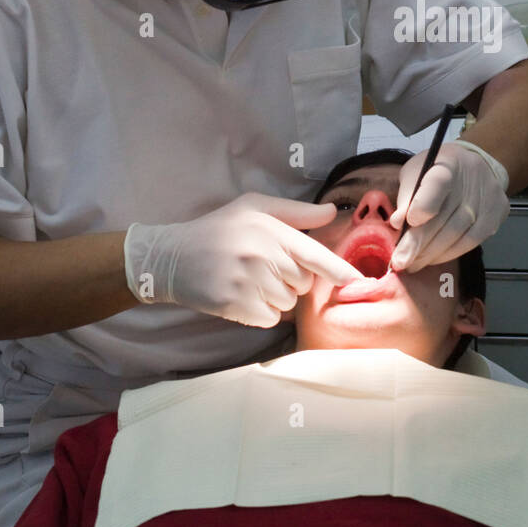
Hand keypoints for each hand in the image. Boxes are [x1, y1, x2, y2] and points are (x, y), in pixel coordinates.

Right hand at [124, 193, 365, 326]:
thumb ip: (295, 213)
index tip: (356, 281)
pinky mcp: (234, 305)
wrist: (171, 256)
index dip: (337, 269)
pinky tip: (244, 297)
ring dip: (278, 297)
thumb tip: (331, 212)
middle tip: (265, 268)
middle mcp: (259, 255)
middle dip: (293, 280)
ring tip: (251, 281)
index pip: (312, 254)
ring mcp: (246, 282)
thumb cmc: (219, 229)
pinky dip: (263, 313)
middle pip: (303, 283)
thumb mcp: (254, 208)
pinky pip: (270, 318)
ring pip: (288, 303)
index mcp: (268, 229)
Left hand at [388, 140, 509, 271]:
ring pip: (458, 234)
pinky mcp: (497, 213)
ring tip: (413, 263)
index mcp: (448, 163)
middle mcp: (472, 178)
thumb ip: (407, 196)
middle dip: (419, 244)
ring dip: (432, 254)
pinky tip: (434, 258)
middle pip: (446, 217)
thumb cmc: (436, 171)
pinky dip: (449, 253)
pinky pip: (471, 241)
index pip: (437, 184)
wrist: (472, 166)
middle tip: (400, 261)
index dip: (422, 206)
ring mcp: (488, 197)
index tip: (406, 223)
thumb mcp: (415, 173)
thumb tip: (397, 223)